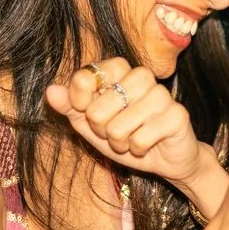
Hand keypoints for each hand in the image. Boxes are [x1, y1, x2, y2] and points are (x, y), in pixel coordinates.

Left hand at [45, 57, 212, 190]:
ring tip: (132, 139)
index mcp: (119, 70)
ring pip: (118, 126)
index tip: (87, 111)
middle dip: (102, 130)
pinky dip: (138, 149)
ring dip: (120, 142)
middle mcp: (141, 75)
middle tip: (116, 132)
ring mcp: (161, 94)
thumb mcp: (91, 124)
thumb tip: (51, 91)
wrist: (165, 159)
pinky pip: (140, 139)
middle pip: (97, 109)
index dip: (79, 102)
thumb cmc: (127, 136)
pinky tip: (148, 145)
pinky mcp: (177, 115)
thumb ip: (71, 107)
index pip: (85, 77)